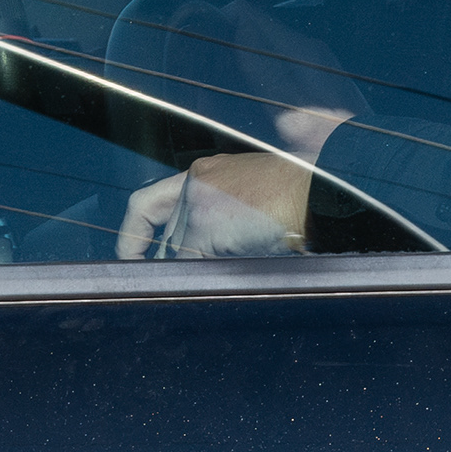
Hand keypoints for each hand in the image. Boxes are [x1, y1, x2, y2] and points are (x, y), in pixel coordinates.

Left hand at [117, 148, 324, 258]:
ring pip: (181, 253)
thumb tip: (220, 244)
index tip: (131, 254)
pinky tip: (225, 277)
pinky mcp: (206, 227)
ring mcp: (197, 204)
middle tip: (186, 281)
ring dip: (201, 269)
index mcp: (207, 171)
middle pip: (168, 235)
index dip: (135, 231)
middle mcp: (194, 182)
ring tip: (228, 274)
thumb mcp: (258, 190)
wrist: (319, 188)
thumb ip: (229, 209)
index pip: (150, 201)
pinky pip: (192, 264)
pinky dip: (204, 276)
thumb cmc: (306, 189)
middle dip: (177, 261)